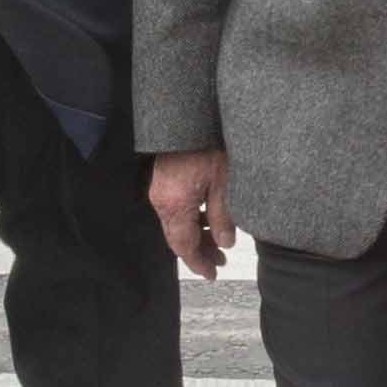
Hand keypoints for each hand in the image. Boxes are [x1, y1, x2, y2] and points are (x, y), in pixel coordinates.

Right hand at [147, 149, 236, 279]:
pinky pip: (177, 206)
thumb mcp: (225, 184)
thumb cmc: (209, 145)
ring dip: (197, 233)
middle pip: (178, 236)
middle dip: (199, 251)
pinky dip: (192, 217)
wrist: (192, 113)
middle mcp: (162, 198)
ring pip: (177, 221)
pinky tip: (209, 217)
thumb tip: (224, 242)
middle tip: (220, 261)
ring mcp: (161, 187)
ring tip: (219, 240)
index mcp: (174, 204)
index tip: (212, 273)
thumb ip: (223, 217)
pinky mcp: (166, 177)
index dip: (198, 262)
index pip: (183, 245)